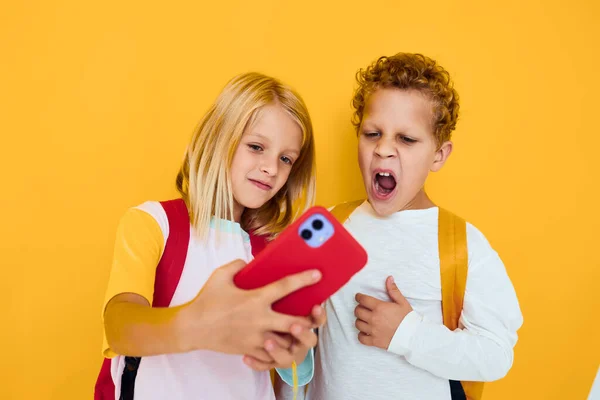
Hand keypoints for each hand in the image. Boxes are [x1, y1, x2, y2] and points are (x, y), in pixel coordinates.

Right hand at [180, 259, 321, 362]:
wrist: (192, 328)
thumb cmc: (207, 301)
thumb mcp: (220, 275)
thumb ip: (238, 265)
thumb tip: (248, 262)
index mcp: (255, 299)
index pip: (285, 287)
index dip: (304, 279)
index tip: (318, 275)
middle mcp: (259, 319)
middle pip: (295, 322)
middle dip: (309, 319)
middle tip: (315, 312)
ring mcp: (256, 337)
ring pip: (287, 342)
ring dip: (296, 337)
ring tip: (300, 329)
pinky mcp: (250, 349)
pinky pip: (272, 355)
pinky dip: (280, 350)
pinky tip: (282, 343)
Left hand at [354, 276, 412, 349]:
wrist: (413, 336)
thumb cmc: (408, 319)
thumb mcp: (402, 302)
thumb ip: (393, 290)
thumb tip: (389, 278)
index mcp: (379, 307)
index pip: (362, 299)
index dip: (359, 297)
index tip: (359, 297)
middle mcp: (374, 318)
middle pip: (357, 311)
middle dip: (359, 308)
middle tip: (363, 308)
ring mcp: (373, 330)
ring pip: (358, 323)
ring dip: (360, 320)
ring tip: (365, 319)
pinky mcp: (374, 341)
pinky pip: (361, 338)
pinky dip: (361, 335)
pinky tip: (365, 332)